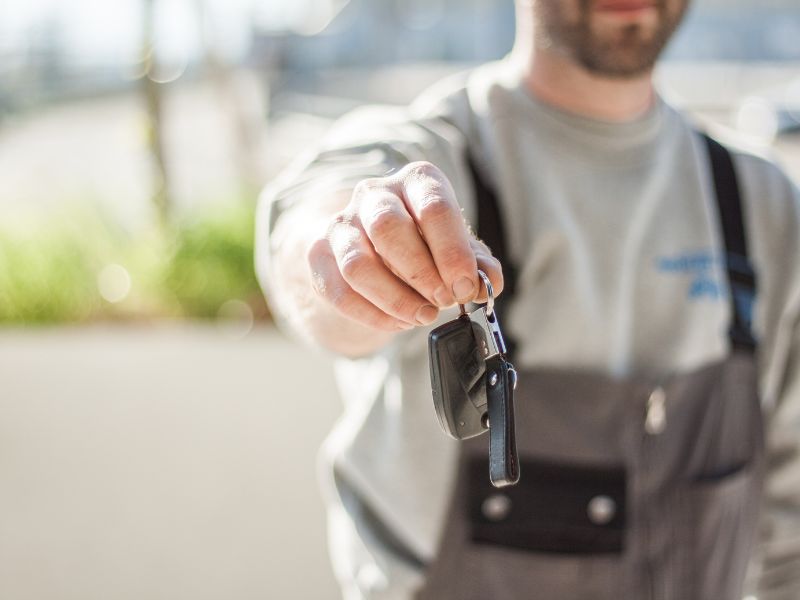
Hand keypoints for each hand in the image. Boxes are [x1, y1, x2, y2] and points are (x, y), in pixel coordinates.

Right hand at [307, 161, 504, 331]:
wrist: (374, 247)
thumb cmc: (424, 244)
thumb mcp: (457, 249)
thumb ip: (477, 264)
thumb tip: (489, 281)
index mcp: (416, 181)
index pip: (433, 207)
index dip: (452, 252)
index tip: (464, 287)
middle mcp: (374, 194)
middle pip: (388, 228)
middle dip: (421, 273)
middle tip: (444, 301)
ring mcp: (342, 224)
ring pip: (358, 264)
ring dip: (395, 299)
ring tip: (423, 316)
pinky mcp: (319, 255)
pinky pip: (340, 291)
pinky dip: (373, 314)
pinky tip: (398, 322)